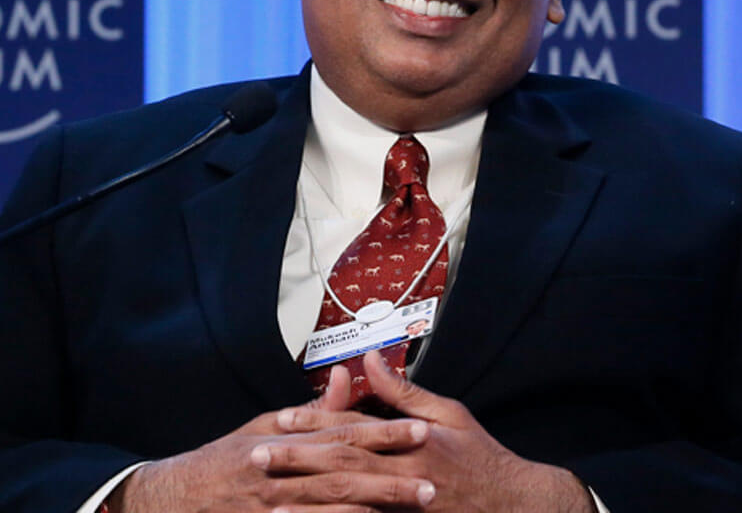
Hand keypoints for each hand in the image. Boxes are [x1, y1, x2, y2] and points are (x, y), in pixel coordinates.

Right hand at [110, 365, 435, 511]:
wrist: (175, 499)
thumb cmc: (226, 460)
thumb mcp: (265, 426)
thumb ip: (311, 410)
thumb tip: (347, 377)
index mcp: (284, 440)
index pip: (342, 434)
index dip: (383, 433)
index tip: (420, 430)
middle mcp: (281, 472)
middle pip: (343, 474)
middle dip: (389, 477)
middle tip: (431, 480)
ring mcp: (272, 508)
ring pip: (330, 510)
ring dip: (374, 510)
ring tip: (414, 507)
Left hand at [275, 351, 595, 512]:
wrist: (517, 507)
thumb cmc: (482, 457)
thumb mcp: (449, 413)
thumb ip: (404, 391)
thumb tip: (370, 357)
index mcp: (410, 439)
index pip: (353, 428)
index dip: (314, 424)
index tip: (279, 421)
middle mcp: (402, 473)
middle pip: (340, 465)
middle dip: (295, 462)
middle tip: (255, 459)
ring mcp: (403, 508)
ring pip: (347, 503)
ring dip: (306, 500)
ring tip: (269, 501)